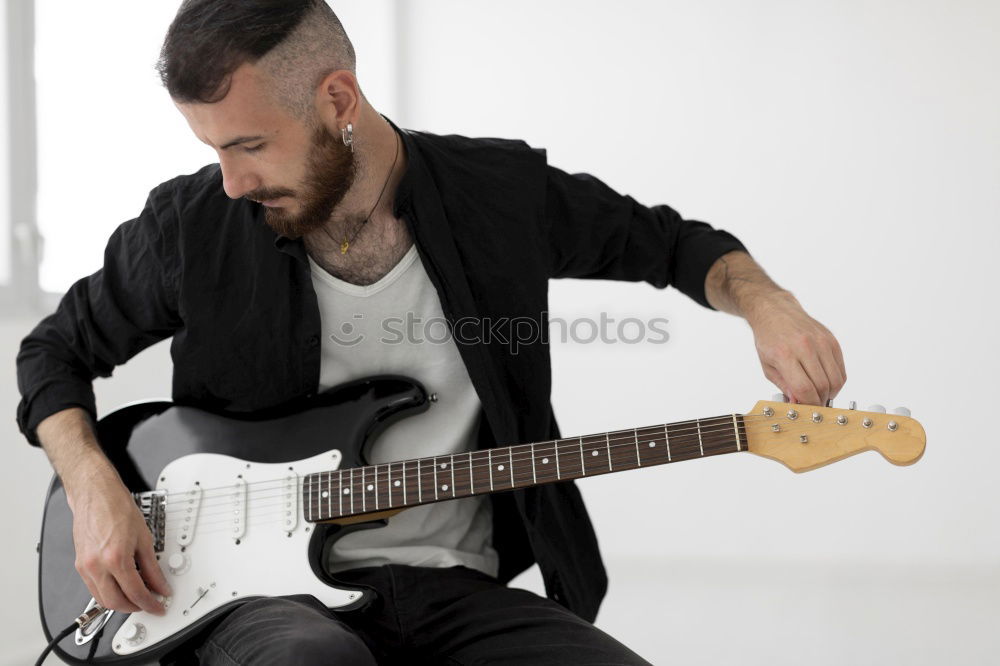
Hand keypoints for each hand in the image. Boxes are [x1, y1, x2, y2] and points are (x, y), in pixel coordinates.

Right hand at [69, 475, 170, 614]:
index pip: (135, 593)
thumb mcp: (144, 538)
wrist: (96, 495)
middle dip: (134, 608)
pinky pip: (93, 588)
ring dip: (120, 603)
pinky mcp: (80, 564)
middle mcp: (97, 566)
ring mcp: (85, 567)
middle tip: (149, 604)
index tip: (159, 605)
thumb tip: (159, 584)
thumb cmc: (117, 508)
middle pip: (115, 602)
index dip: (150, 603)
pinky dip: (108, 592)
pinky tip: (121, 586)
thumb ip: (152, 567)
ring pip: (101, 599)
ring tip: (137, 597)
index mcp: (115, 558)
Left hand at [746, 292, 845, 405]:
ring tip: (819, 394)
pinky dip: (836, 381)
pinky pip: (840, 369)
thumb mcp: (767, 366)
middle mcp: (806, 346)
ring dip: (830, 393)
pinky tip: (825, 382)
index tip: (807, 411)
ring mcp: (821, 342)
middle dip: (819, 401)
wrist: (776, 311)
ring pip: (836, 379)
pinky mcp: (832, 340)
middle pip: (823, 386)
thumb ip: (784, 386)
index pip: (804, 388)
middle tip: (813, 405)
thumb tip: (799, 403)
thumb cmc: (769, 339)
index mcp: (785, 354)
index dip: (808, 404)